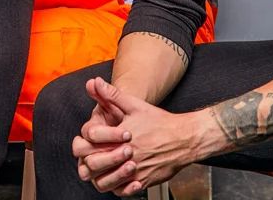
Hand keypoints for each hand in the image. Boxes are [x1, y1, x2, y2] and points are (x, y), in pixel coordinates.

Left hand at [77, 78, 214, 195]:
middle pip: (94, 165)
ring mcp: (135, 171)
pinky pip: (123, 191)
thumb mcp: (134, 105)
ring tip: (103, 170)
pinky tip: (119, 179)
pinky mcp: (145, 181)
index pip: (90, 144)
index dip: (86, 143)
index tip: (90, 141)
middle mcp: (125, 155)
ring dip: (101, 176)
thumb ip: (111, 95)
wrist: (185, 138)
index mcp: (119, 137)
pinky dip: (117, 188)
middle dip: (91, 160)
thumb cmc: (160, 122)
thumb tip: (94, 82)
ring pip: (105, 182)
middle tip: (94, 156)